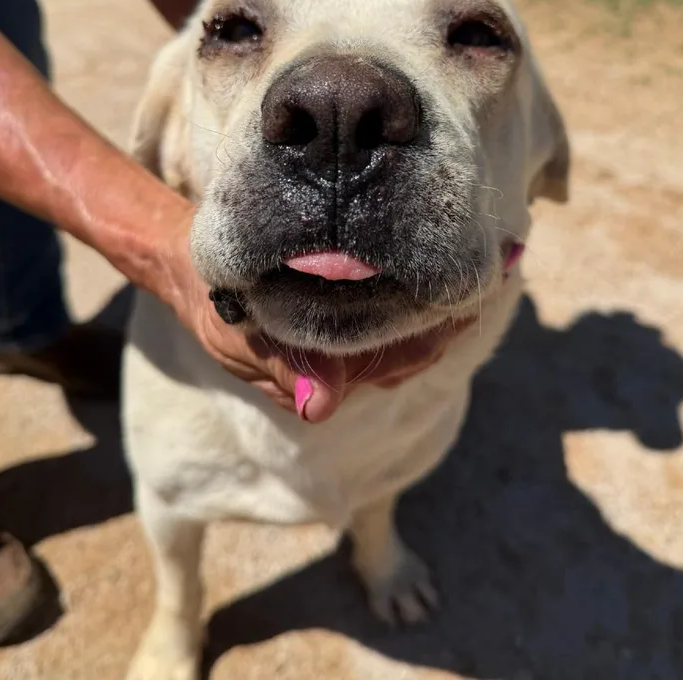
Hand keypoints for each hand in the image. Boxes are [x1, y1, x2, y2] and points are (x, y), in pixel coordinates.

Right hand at [155, 207, 473, 421]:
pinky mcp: (328, 331)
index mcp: (320, 378)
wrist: (191, 275)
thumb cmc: (217, 304)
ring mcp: (332, 353)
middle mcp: (334, 372)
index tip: (469, 305)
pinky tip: (426, 279)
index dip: (433, 340)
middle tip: (491, 281)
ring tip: (472, 279)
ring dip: (431, 315)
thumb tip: (321, 407)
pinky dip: (404, 304)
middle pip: (405, 358)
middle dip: (444, 325)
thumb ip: (285, 366)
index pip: (393, 366)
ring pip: (396, 343)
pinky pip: (376, 325)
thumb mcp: (242, 335)